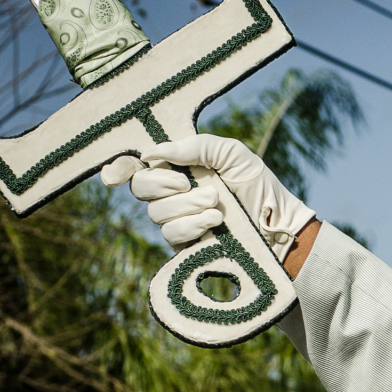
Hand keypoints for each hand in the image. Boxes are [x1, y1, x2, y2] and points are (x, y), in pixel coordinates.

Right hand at [100, 135, 314, 258]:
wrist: (279, 225)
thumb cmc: (258, 186)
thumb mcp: (231, 154)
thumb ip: (196, 146)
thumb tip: (153, 152)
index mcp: (180, 167)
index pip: (138, 166)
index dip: (119, 168)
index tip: (113, 176)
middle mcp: (174, 193)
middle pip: (141, 188)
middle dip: (163, 184)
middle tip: (188, 184)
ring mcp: (180, 220)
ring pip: (157, 213)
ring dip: (186, 206)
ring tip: (217, 204)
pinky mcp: (187, 245)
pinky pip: (171, 234)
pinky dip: (190, 225)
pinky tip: (214, 222)